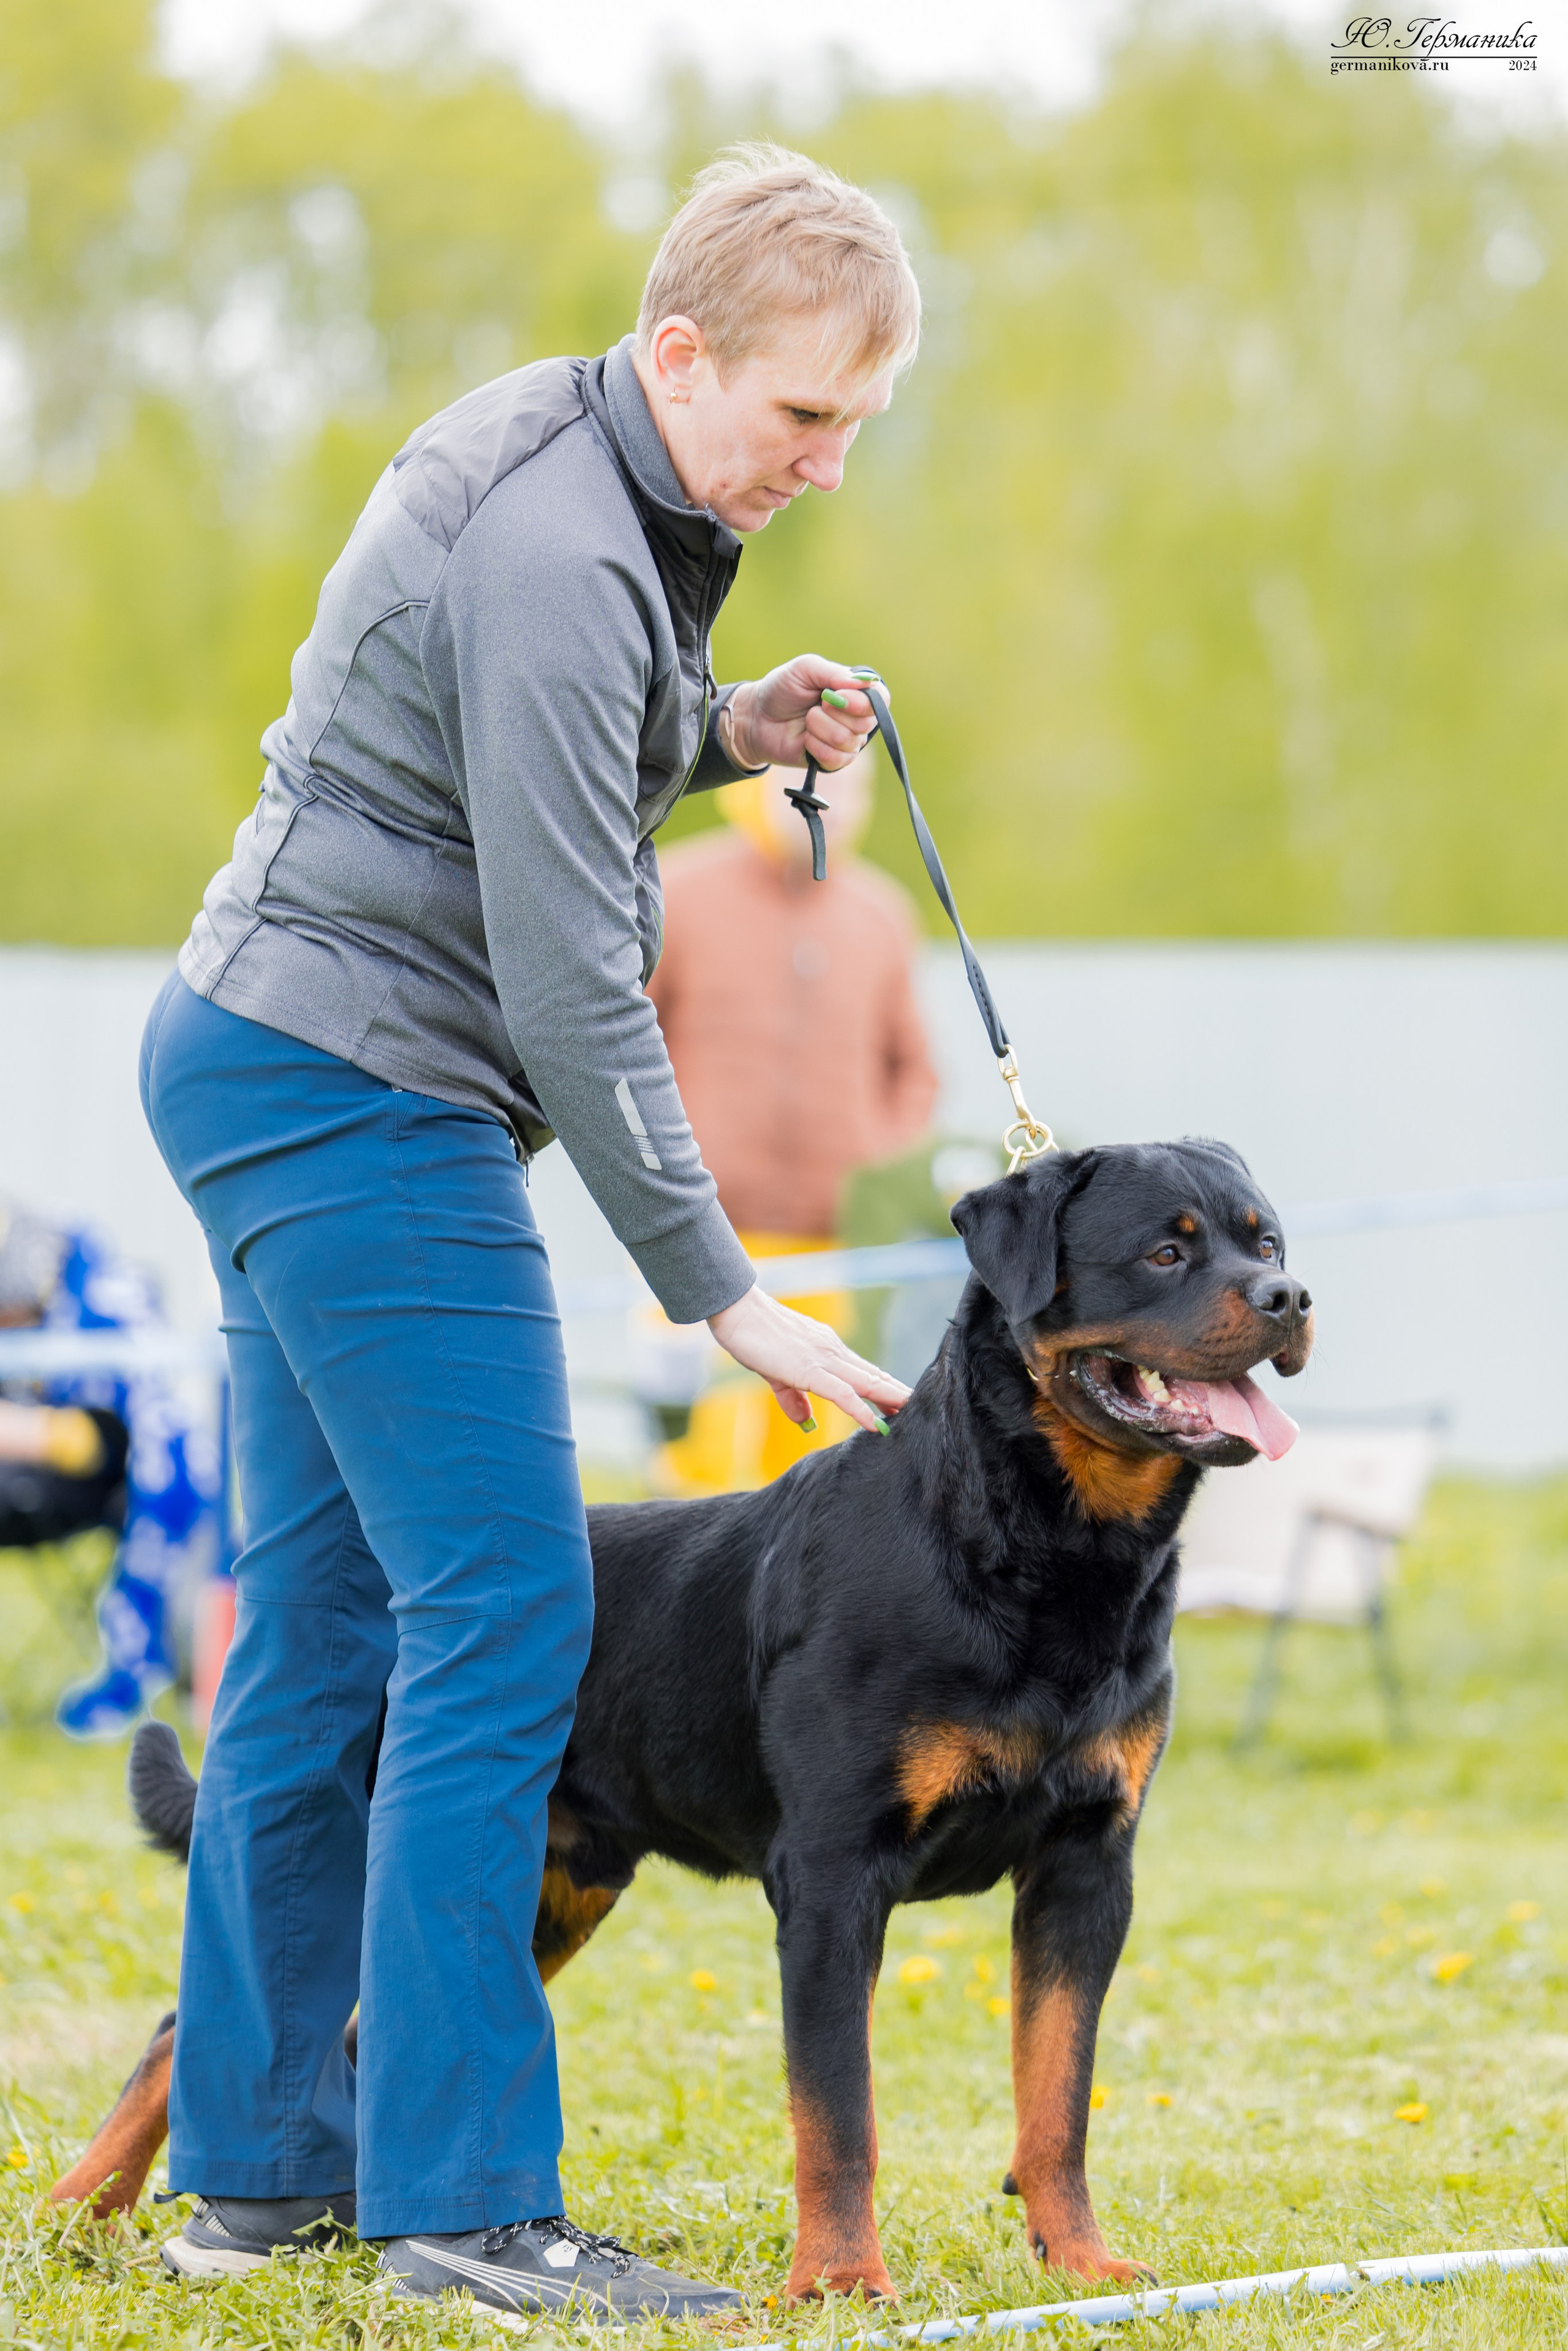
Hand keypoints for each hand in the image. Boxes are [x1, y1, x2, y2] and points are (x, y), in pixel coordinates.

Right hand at [707, 1285, 909, 1434]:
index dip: (885, 1388)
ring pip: (866, 1383)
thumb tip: (805, 1421)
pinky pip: (842, 1393)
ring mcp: (824, 1359)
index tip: (902, 1402)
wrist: (737, 1312)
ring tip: (913, 1415)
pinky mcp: (809, 1369)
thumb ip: (792, 1397)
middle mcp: (832, 1352)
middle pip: (873, 1377)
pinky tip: (875, 1424)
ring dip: (890, 1400)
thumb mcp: (775, 1374)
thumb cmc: (753, 1336)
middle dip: (897, 1395)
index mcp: (827, 1351)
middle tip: (922, 1410)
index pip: (863, 1372)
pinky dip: (861, 1409)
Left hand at [728, 656, 883, 772]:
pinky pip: (836, 759)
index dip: (864, 701)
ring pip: (849, 741)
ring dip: (820, 728)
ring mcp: (846, 742)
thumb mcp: (805, 669)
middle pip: (866, 723)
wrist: (757, 718)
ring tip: (806, 721)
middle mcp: (855, 718)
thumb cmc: (781, 689)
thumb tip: (863, 683)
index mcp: (854, 692)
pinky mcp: (833, 762)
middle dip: (834, 713)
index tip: (838, 696)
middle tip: (815, 705)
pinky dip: (815, 746)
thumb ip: (834, 672)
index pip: (880, 698)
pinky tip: (805, 739)